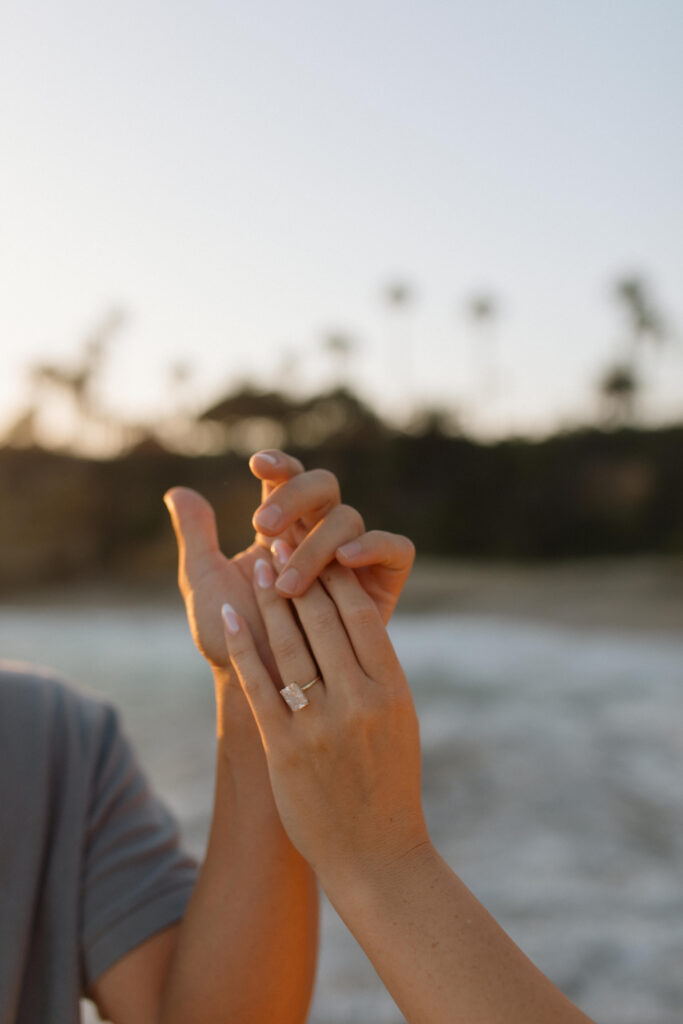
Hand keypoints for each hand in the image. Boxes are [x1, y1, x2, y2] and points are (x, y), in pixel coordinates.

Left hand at [165, 450, 414, 671]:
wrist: (264, 689)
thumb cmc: (234, 638)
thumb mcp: (206, 585)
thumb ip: (196, 537)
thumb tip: (176, 491)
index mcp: (283, 528)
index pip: (287, 479)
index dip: (279, 465)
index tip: (257, 465)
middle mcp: (319, 534)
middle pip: (323, 488)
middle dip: (293, 499)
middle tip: (262, 529)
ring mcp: (353, 558)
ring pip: (349, 520)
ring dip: (316, 544)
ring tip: (286, 585)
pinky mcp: (382, 584)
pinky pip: (395, 549)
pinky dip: (375, 545)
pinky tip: (347, 559)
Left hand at [220, 557, 429, 884]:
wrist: (376, 853)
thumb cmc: (390, 780)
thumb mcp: (399, 718)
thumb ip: (378, 669)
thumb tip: (355, 617)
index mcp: (392, 689)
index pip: (360, 614)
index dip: (335, 574)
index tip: (318, 546)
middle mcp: (359, 701)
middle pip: (322, 619)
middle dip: (299, 572)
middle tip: (281, 536)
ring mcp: (320, 725)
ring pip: (289, 644)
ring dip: (269, 597)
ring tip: (257, 564)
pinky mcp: (285, 748)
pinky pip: (260, 684)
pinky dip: (244, 644)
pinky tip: (231, 614)